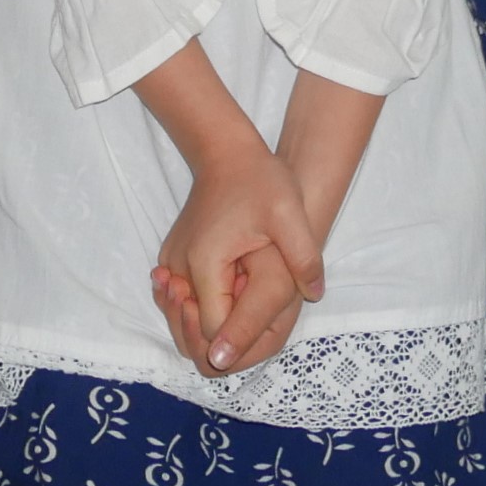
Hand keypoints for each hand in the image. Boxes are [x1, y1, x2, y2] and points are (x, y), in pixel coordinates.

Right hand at [153, 144, 323, 371]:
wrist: (227, 150)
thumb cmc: (259, 179)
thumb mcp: (290, 215)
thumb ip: (304, 258)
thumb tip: (315, 294)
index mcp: (205, 264)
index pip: (215, 331)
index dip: (244, 334)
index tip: (268, 316)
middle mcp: (178, 269)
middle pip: (195, 331)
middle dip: (229, 332)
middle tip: (261, 307)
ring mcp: (171, 264)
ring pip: (187, 316)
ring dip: (216, 319)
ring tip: (249, 290)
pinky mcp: (174, 258)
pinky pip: (185, 298)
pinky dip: (204, 304)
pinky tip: (236, 284)